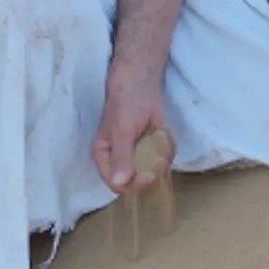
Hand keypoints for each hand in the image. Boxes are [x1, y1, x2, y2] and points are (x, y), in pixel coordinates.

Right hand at [92, 68, 166, 192]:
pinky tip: (161, 136)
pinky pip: (160, 163)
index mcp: (103, 158)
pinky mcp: (150, 151)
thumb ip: (121, 157)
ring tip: (158, 140)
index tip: (149, 177)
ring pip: (150, 174)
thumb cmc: (125, 106)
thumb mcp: (121, 131)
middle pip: (135, 183)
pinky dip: (166, 152)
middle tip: (159, 159)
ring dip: (160, 161)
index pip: (116, 184)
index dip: (132, 185)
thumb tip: (120, 183)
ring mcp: (135, 157)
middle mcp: (118, 161)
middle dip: (150, 173)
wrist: (141, 83)